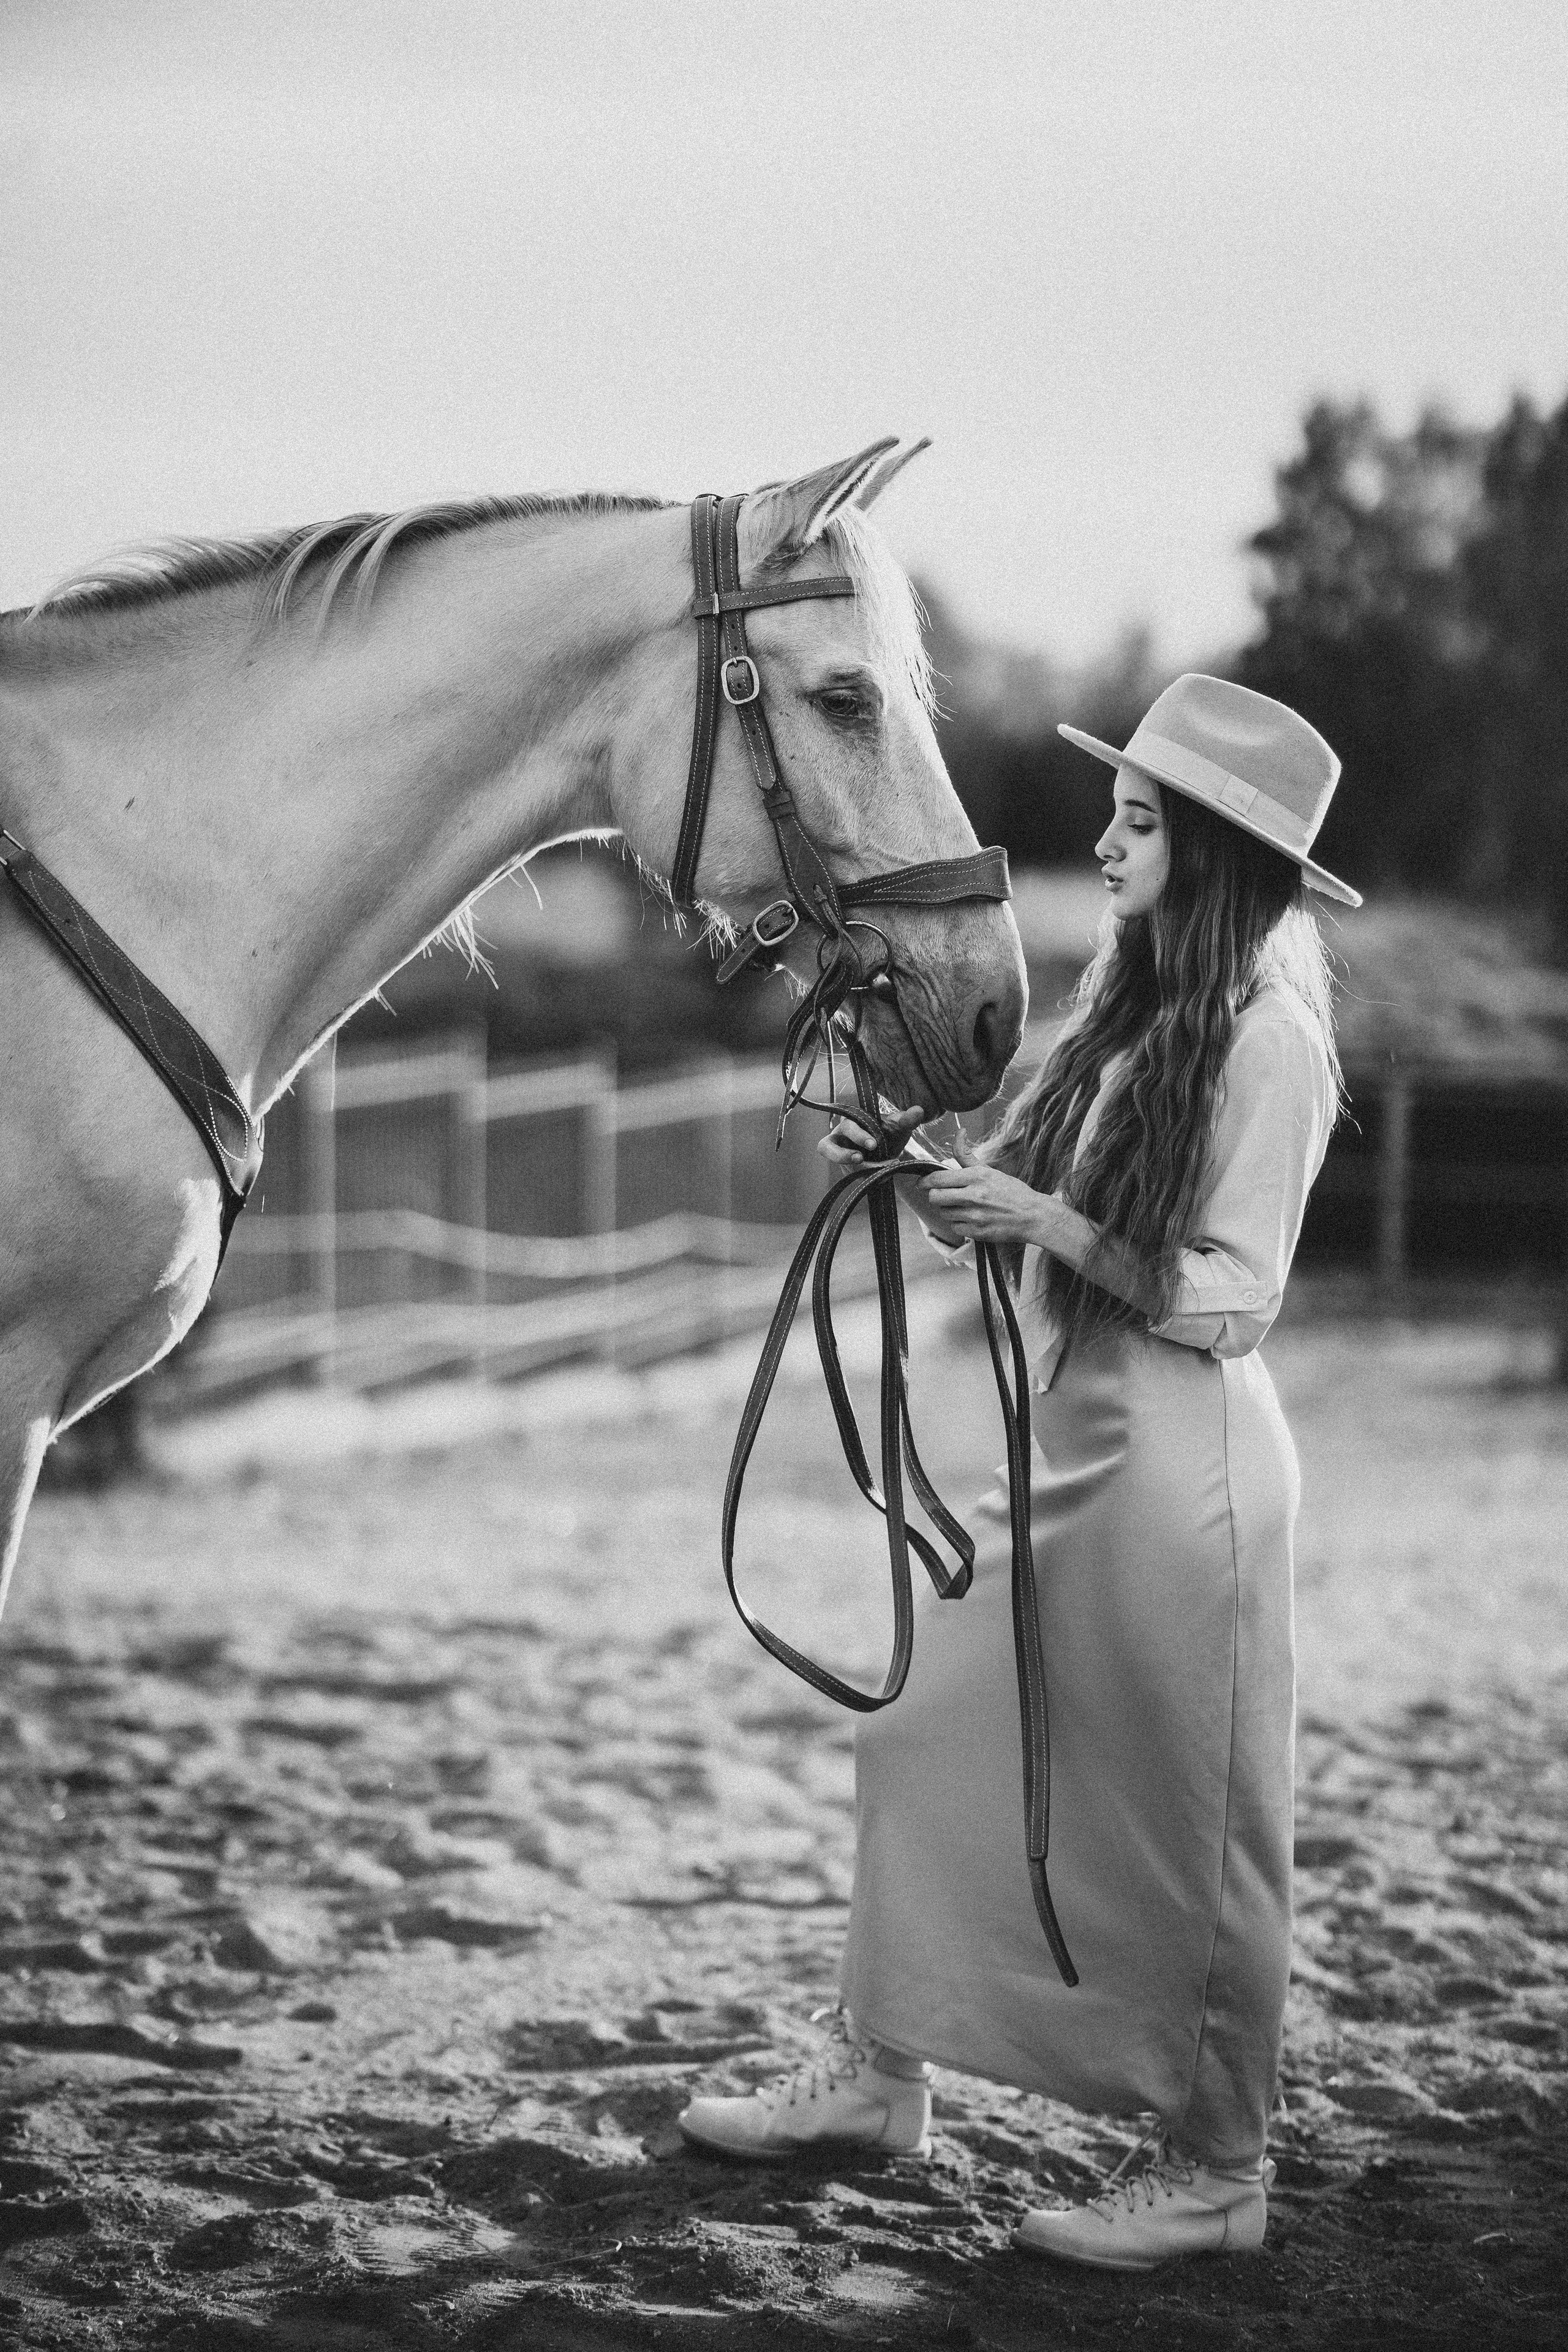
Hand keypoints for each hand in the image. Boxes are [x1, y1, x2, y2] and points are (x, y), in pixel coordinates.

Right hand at [818, 1099, 926, 1167]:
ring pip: (832, 1161)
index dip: (858, 1136)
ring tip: (866, 1172)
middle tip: (860, 1159)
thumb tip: (919, 1111)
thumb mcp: (899, 1127)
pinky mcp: (845, 1169)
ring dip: (846, 1167)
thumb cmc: (890, 1134)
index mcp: (852, 1123)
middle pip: (827, 1146)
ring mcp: (840, 1156)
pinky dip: (863, 1177)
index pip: (848, 1127)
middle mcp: (840, 1138)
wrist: (891, 1151)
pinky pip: (848, 1175)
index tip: (874, 1145)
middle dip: (842, 1154)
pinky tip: (881, 1178)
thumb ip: (907, 1119)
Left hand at [920, 1155, 1051, 1244]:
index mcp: (976, 1177)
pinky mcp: (977, 1232)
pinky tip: (970, 1219)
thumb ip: (967, 1155)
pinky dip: (958, 1224)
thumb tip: (959, 1132)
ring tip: (962, 1207)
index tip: (922, 1183)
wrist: (1032, 1216)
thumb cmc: (1012, 1191)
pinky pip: (954, 1228)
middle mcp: (974, 1196)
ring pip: (944, 1213)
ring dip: (948, 1210)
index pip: (938, 1179)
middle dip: (935, 1196)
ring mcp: (975, 1216)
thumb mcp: (989, 1170)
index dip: (925, 1181)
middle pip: (935, 1197)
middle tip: (942, 1195)